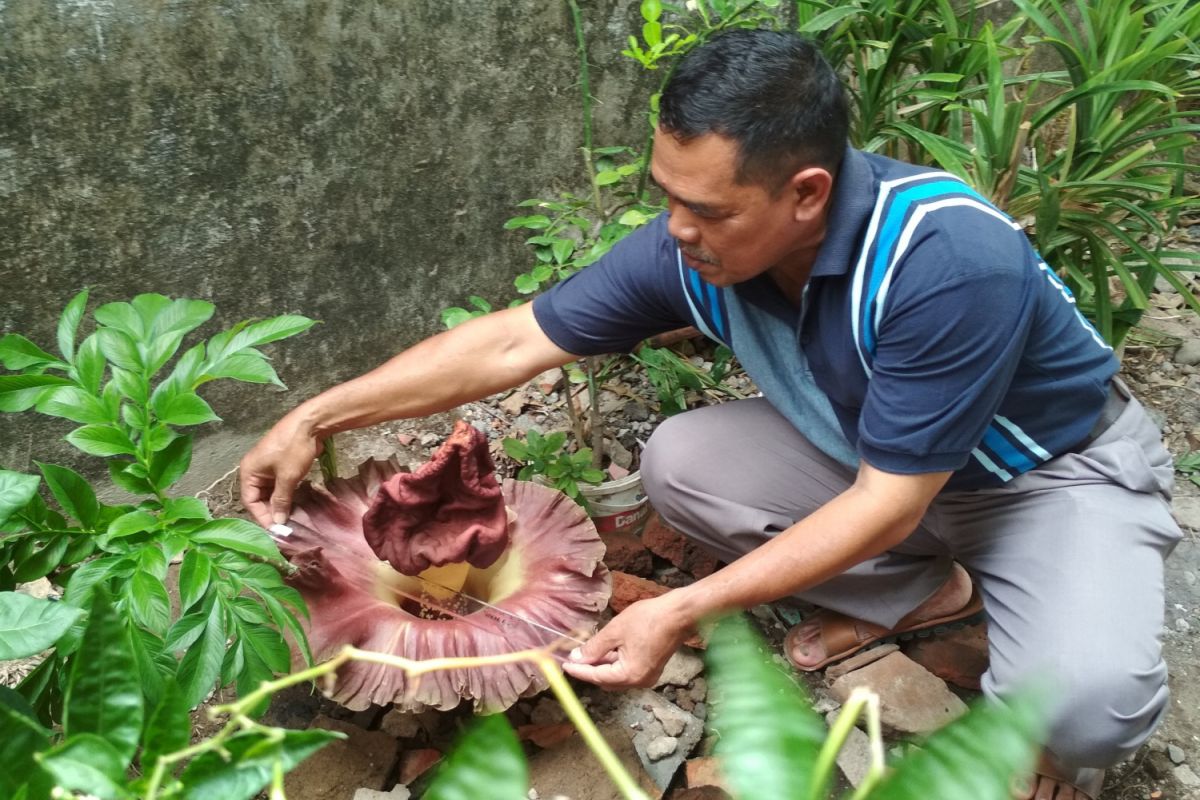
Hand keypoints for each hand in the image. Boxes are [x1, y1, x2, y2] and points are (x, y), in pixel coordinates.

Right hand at [239, 414, 320, 527]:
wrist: (310, 423)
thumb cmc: (294, 448)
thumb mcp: (288, 477)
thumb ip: (281, 500)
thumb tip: (278, 521)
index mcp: (249, 471)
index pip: (250, 501)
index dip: (262, 516)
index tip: (276, 530)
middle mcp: (254, 470)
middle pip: (259, 498)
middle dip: (271, 512)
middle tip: (286, 527)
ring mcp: (268, 467)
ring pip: (270, 492)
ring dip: (280, 504)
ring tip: (292, 519)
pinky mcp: (280, 465)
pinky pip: (279, 485)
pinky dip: (286, 495)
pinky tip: (295, 505)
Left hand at [562, 595, 693, 688]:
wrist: (679, 614)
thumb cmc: (649, 619)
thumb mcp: (615, 631)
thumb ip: (594, 647)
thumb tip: (577, 657)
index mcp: (629, 675)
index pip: (596, 676)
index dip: (579, 670)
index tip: (564, 665)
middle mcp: (638, 682)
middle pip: (606, 680)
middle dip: (590, 669)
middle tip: (574, 656)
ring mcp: (647, 677)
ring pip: (617, 676)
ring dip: (602, 665)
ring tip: (588, 650)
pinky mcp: (651, 669)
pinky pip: (627, 670)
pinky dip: (615, 662)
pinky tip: (606, 649)